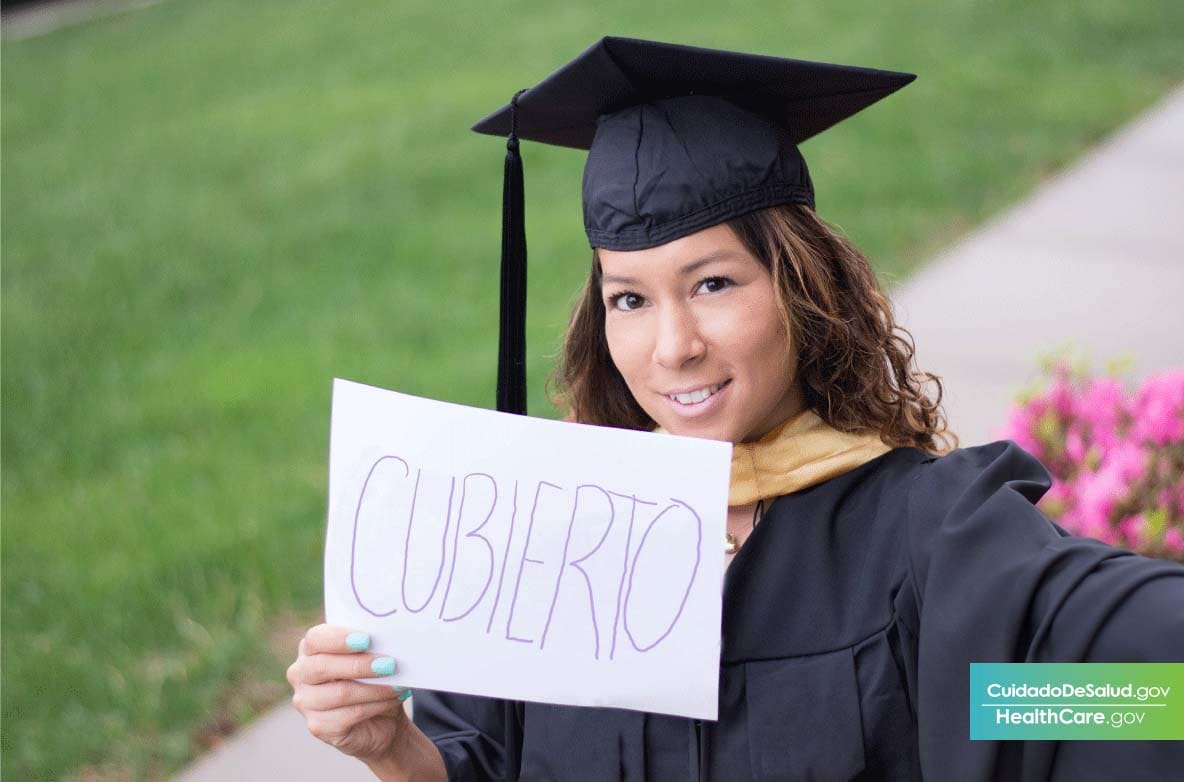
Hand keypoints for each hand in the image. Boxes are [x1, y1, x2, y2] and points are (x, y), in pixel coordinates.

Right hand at [287, 624, 410, 760]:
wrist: (381, 719)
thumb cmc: (373, 678)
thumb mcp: (372, 657)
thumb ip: (371, 647)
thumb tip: (388, 641)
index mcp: (311, 648)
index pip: (316, 638)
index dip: (339, 639)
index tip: (366, 639)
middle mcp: (301, 674)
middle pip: (323, 666)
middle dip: (359, 665)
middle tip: (390, 664)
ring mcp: (305, 702)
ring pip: (340, 693)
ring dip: (375, 688)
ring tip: (399, 684)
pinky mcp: (318, 726)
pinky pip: (349, 715)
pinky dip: (376, 705)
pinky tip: (393, 699)